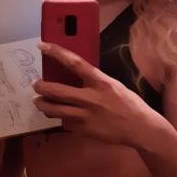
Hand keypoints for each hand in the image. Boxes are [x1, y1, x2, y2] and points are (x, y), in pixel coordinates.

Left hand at [33, 42, 157, 145]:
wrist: (140, 128)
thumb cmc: (129, 104)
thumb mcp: (113, 85)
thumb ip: (94, 81)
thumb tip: (74, 76)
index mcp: (100, 82)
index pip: (74, 63)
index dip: (56, 53)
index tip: (42, 46)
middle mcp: (90, 98)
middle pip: (56, 90)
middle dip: (41, 87)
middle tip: (36, 85)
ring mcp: (86, 116)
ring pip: (54, 109)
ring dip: (43, 105)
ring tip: (39, 102)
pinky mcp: (84, 130)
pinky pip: (65, 122)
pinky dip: (61, 118)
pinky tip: (61, 116)